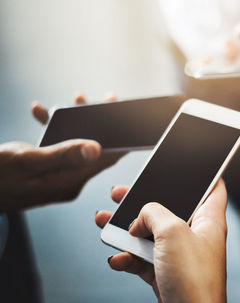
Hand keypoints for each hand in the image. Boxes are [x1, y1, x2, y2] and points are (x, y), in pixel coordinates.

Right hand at [0, 93, 122, 211]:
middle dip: (96, 121)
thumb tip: (97, 148)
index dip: (120, 136)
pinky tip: (38, 112)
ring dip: (72, 121)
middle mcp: (67, 181)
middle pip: (93, 148)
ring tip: (74, 99)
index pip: (106, 158)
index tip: (127, 114)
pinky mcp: (45, 172)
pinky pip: (55, 148)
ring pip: (74, 144)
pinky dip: (49, 129)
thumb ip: (63, 154)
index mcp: (68, 182)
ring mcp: (56, 177)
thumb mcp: (28, 160)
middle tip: (102, 99)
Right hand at [95, 180, 227, 302]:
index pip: (214, 188)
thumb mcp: (172, 232)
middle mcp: (196, 237)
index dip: (203, 175)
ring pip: (151, 235)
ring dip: (127, 230)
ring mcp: (181, 257)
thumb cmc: (194, 281)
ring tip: (105, 221)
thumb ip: (154, 213)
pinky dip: (128, 258)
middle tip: (122, 193)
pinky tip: (118, 259)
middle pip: (170, 209)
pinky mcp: (166, 276)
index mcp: (209, 220)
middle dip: (143, 202)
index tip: (186, 165)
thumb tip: (140, 217)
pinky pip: (144, 260)